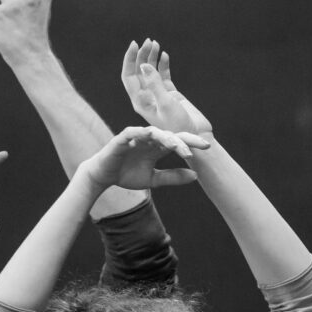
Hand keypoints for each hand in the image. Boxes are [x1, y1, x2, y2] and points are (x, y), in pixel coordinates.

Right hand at [79, 126, 209, 191]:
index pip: (178, 142)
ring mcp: (137, 137)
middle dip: (184, 140)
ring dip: (166, 138)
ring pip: (155, 133)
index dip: (192, 143)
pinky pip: (133, 132)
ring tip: (176, 146)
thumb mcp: (153, 179)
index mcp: (157, 148)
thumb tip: (196, 175)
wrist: (104, 177)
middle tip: (198, 146)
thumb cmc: (126, 175)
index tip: (208, 147)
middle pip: (170, 135)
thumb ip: (172, 177)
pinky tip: (150, 134)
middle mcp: (150, 139)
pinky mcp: (122, 137)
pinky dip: (141, 132)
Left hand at [121, 40, 212, 139]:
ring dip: (152, 57)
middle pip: (139, 71)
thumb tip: (142, 65)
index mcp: (139, 101)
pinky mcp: (170, 94)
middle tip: (149, 41)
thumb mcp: (165, 103)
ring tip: (156, 44)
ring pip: (151, 71)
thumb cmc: (178, 125)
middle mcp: (146, 97)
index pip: (129, 76)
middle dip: (142, 55)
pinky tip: (164, 55)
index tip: (135, 44)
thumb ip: (154, 84)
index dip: (130, 60)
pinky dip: (163, 65)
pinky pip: (163, 76)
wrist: (195, 137)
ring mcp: (158, 95)